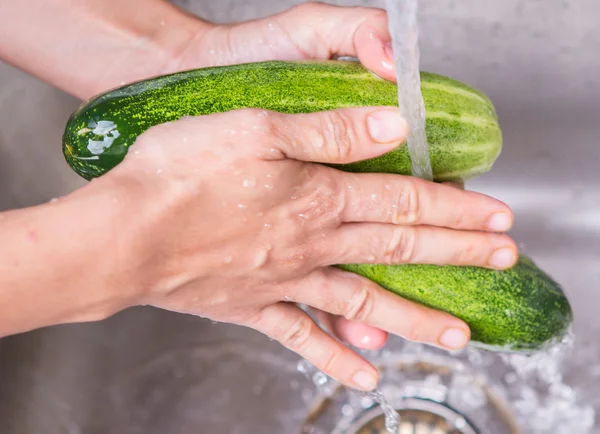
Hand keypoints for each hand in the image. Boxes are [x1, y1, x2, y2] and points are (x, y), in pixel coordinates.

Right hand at [168, 2, 479, 351]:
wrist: (124, 236)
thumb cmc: (179, 175)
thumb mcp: (255, 127)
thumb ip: (328, 133)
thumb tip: (389, 128)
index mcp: (317, 198)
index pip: (404, 200)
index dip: (455, 207)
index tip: (497, 217)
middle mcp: (312, 246)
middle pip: (400, 248)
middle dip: (457, 254)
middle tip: (503, 261)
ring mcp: (286, 283)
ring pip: (367, 304)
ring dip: (416, 318)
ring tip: (459, 336)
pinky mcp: (253, 308)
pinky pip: (305, 338)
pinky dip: (338, 360)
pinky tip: (366, 377)